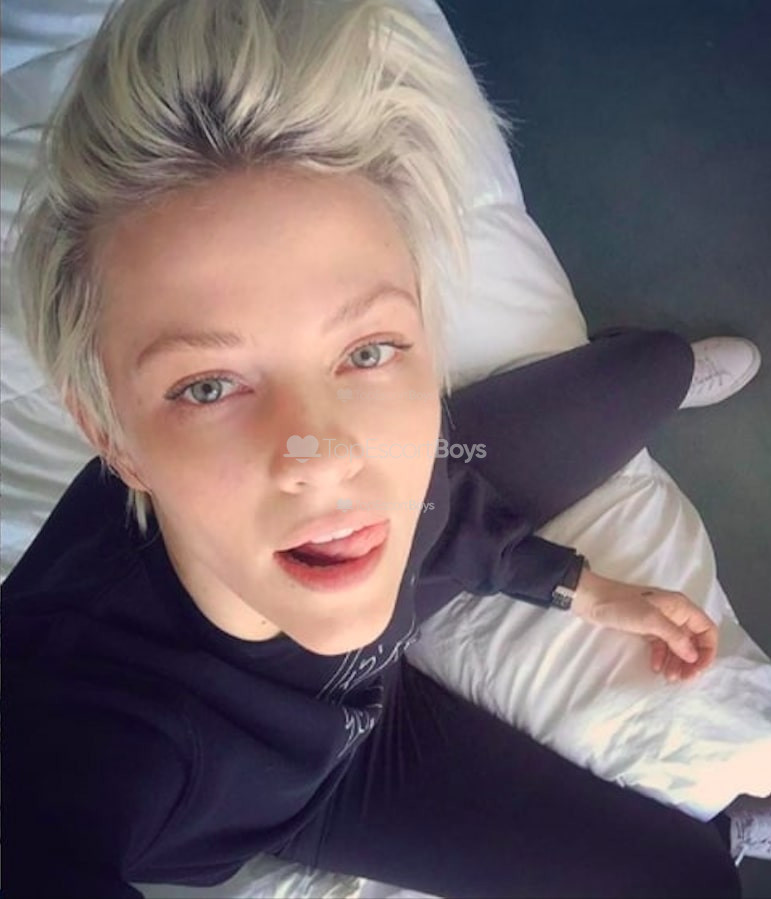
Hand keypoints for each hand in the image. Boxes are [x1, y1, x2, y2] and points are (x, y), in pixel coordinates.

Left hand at [570, 569, 717, 680]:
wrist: (592, 600)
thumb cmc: (622, 605)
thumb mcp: (651, 620)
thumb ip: (675, 637)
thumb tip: (693, 656)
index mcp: (681, 606)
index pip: (707, 629)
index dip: (708, 650)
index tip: (699, 668)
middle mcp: (675, 613)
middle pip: (693, 640)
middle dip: (691, 660)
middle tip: (685, 679)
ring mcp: (660, 621)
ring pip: (677, 645)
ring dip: (676, 662)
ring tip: (670, 678)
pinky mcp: (646, 628)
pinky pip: (661, 645)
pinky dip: (661, 657)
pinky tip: (655, 667)